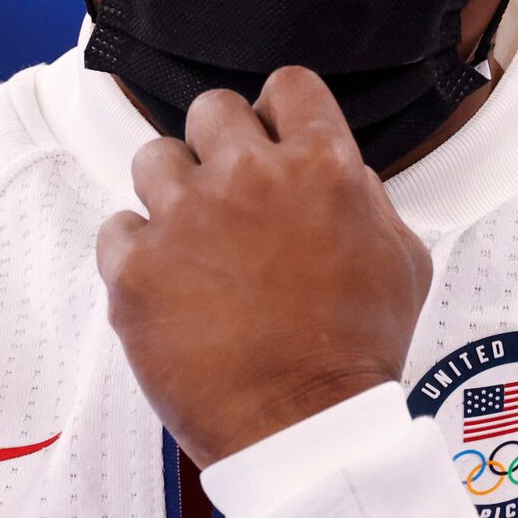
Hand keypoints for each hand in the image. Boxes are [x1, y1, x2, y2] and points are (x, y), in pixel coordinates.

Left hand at [98, 67, 432, 467]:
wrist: (305, 430)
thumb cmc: (357, 353)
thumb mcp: (402, 261)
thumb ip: (366, 198)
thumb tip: (338, 171)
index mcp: (321, 168)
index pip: (289, 86)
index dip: (279, 112)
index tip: (271, 138)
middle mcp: (248, 178)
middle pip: (212, 110)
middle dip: (218, 147)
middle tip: (227, 198)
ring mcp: (184, 219)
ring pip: (153, 158)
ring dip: (171, 195)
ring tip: (192, 246)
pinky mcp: (134, 267)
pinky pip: (116, 228)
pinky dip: (134, 255)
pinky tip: (165, 287)